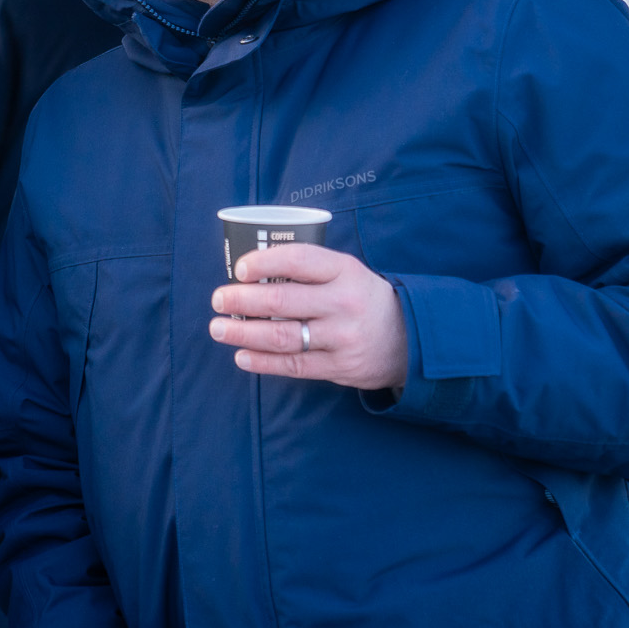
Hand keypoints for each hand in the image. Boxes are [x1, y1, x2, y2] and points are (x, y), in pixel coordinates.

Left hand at [208, 244, 407, 390]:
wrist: (410, 339)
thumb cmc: (362, 298)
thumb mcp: (346, 272)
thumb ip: (307, 270)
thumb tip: (250, 273)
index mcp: (344, 271)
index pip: (298, 260)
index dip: (264, 262)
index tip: (239, 269)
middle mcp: (343, 303)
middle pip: (282, 302)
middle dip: (241, 301)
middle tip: (218, 299)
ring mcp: (342, 337)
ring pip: (282, 337)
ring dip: (243, 333)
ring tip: (219, 329)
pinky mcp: (340, 367)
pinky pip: (294, 366)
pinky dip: (263, 362)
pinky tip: (241, 356)